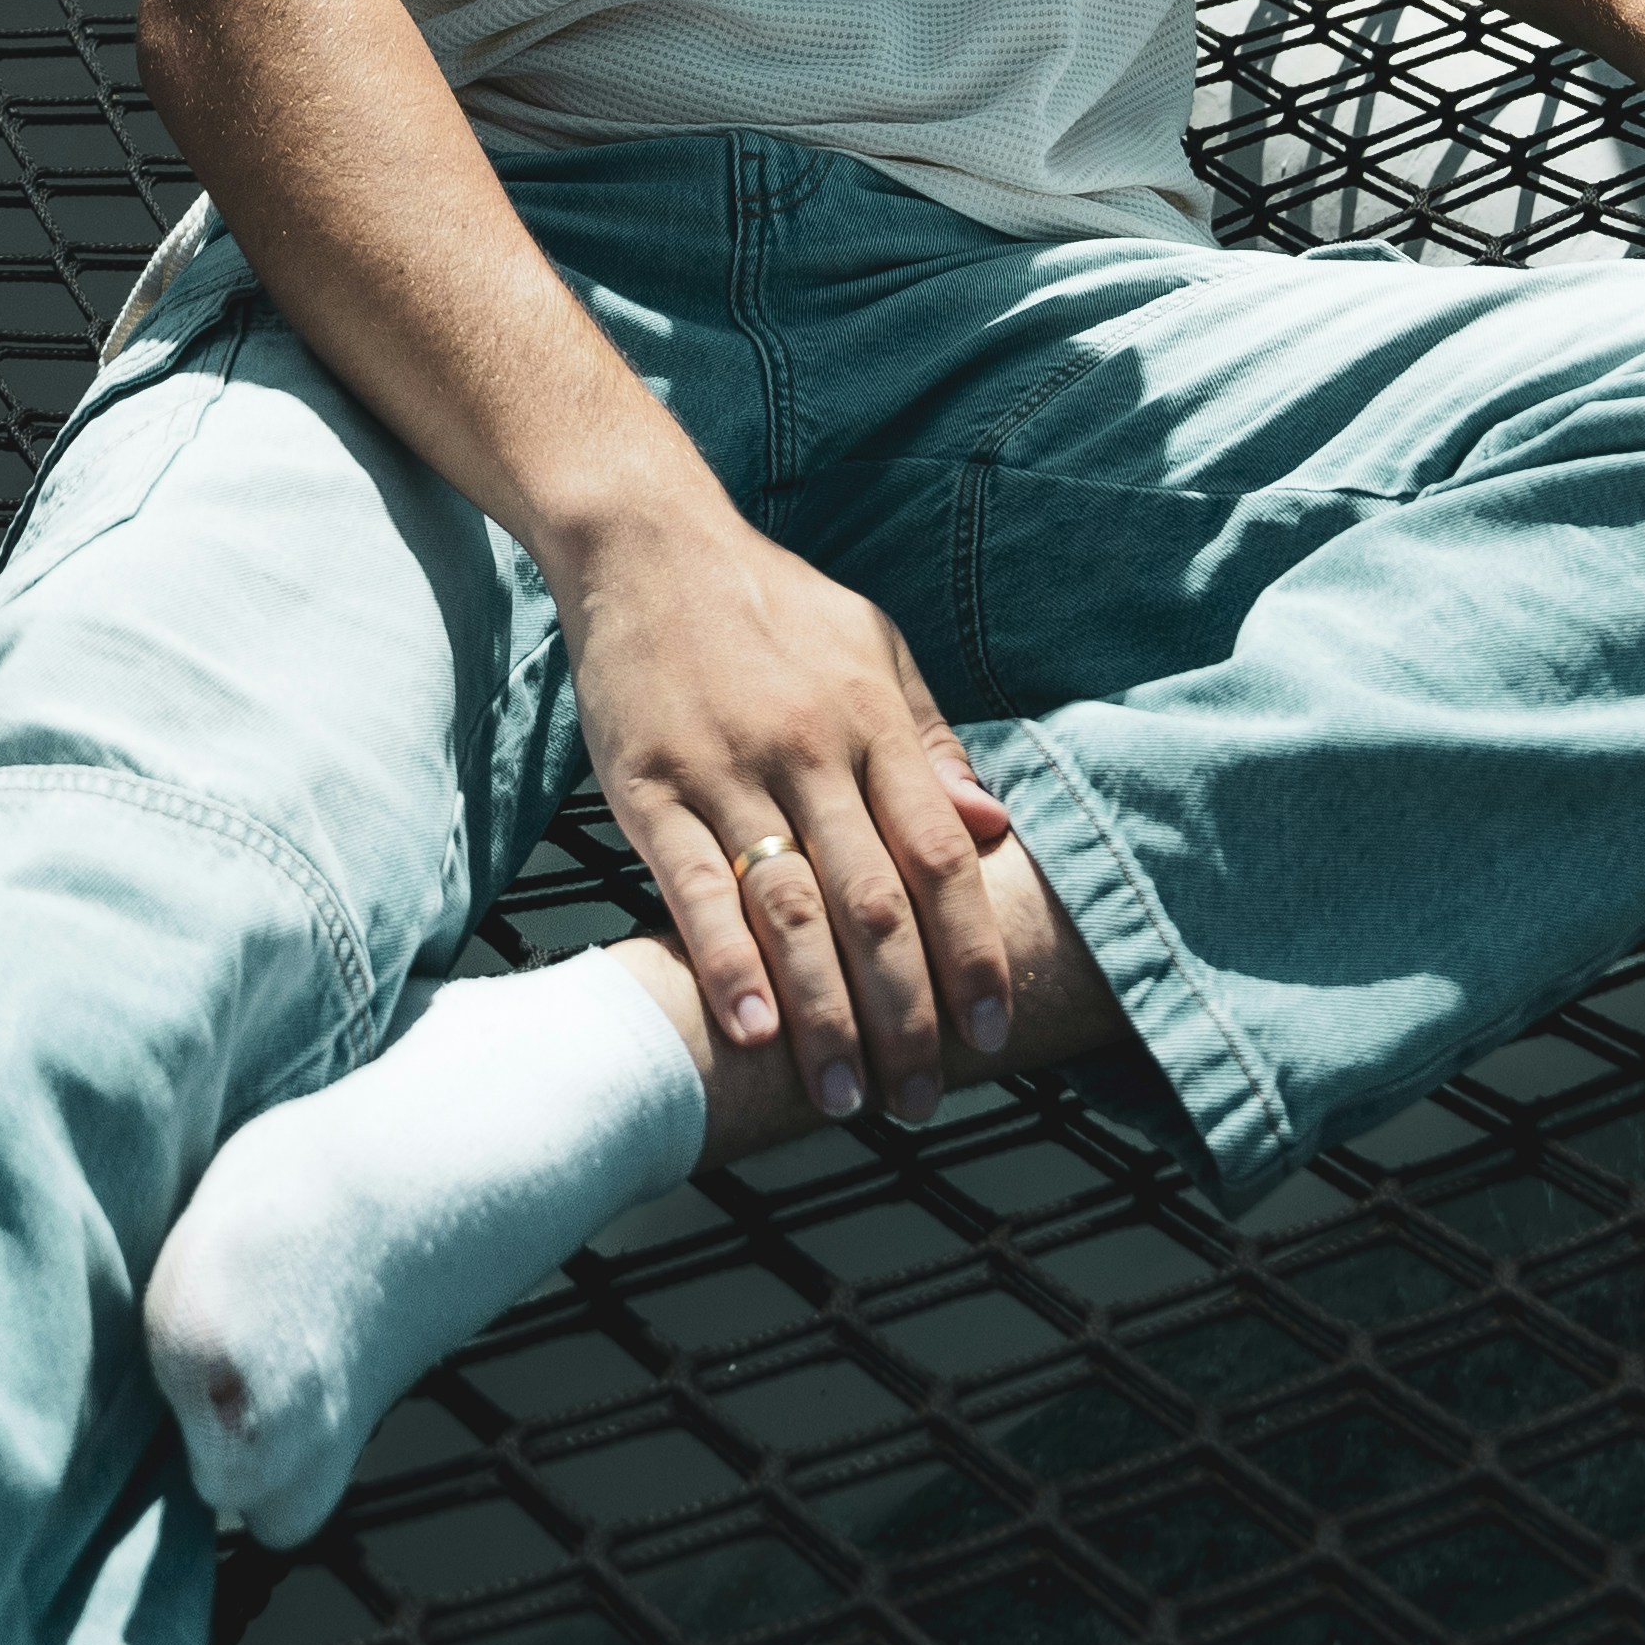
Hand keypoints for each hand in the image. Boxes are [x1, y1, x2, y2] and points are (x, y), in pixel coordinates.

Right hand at [557, 493, 1019, 1127]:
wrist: (648, 545)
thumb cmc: (773, 606)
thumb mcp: (873, 649)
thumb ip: (931, 742)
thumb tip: (996, 827)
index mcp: (871, 720)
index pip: (940, 854)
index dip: (972, 948)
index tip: (994, 1028)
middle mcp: (808, 750)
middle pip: (874, 900)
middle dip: (905, 1011)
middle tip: (922, 1100)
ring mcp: (726, 771)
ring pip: (791, 907)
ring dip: (824, 1013)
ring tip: (844, 1098)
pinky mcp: (650, 787)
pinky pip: (694, 885)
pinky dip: (725, 961)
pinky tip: (749, 1029)